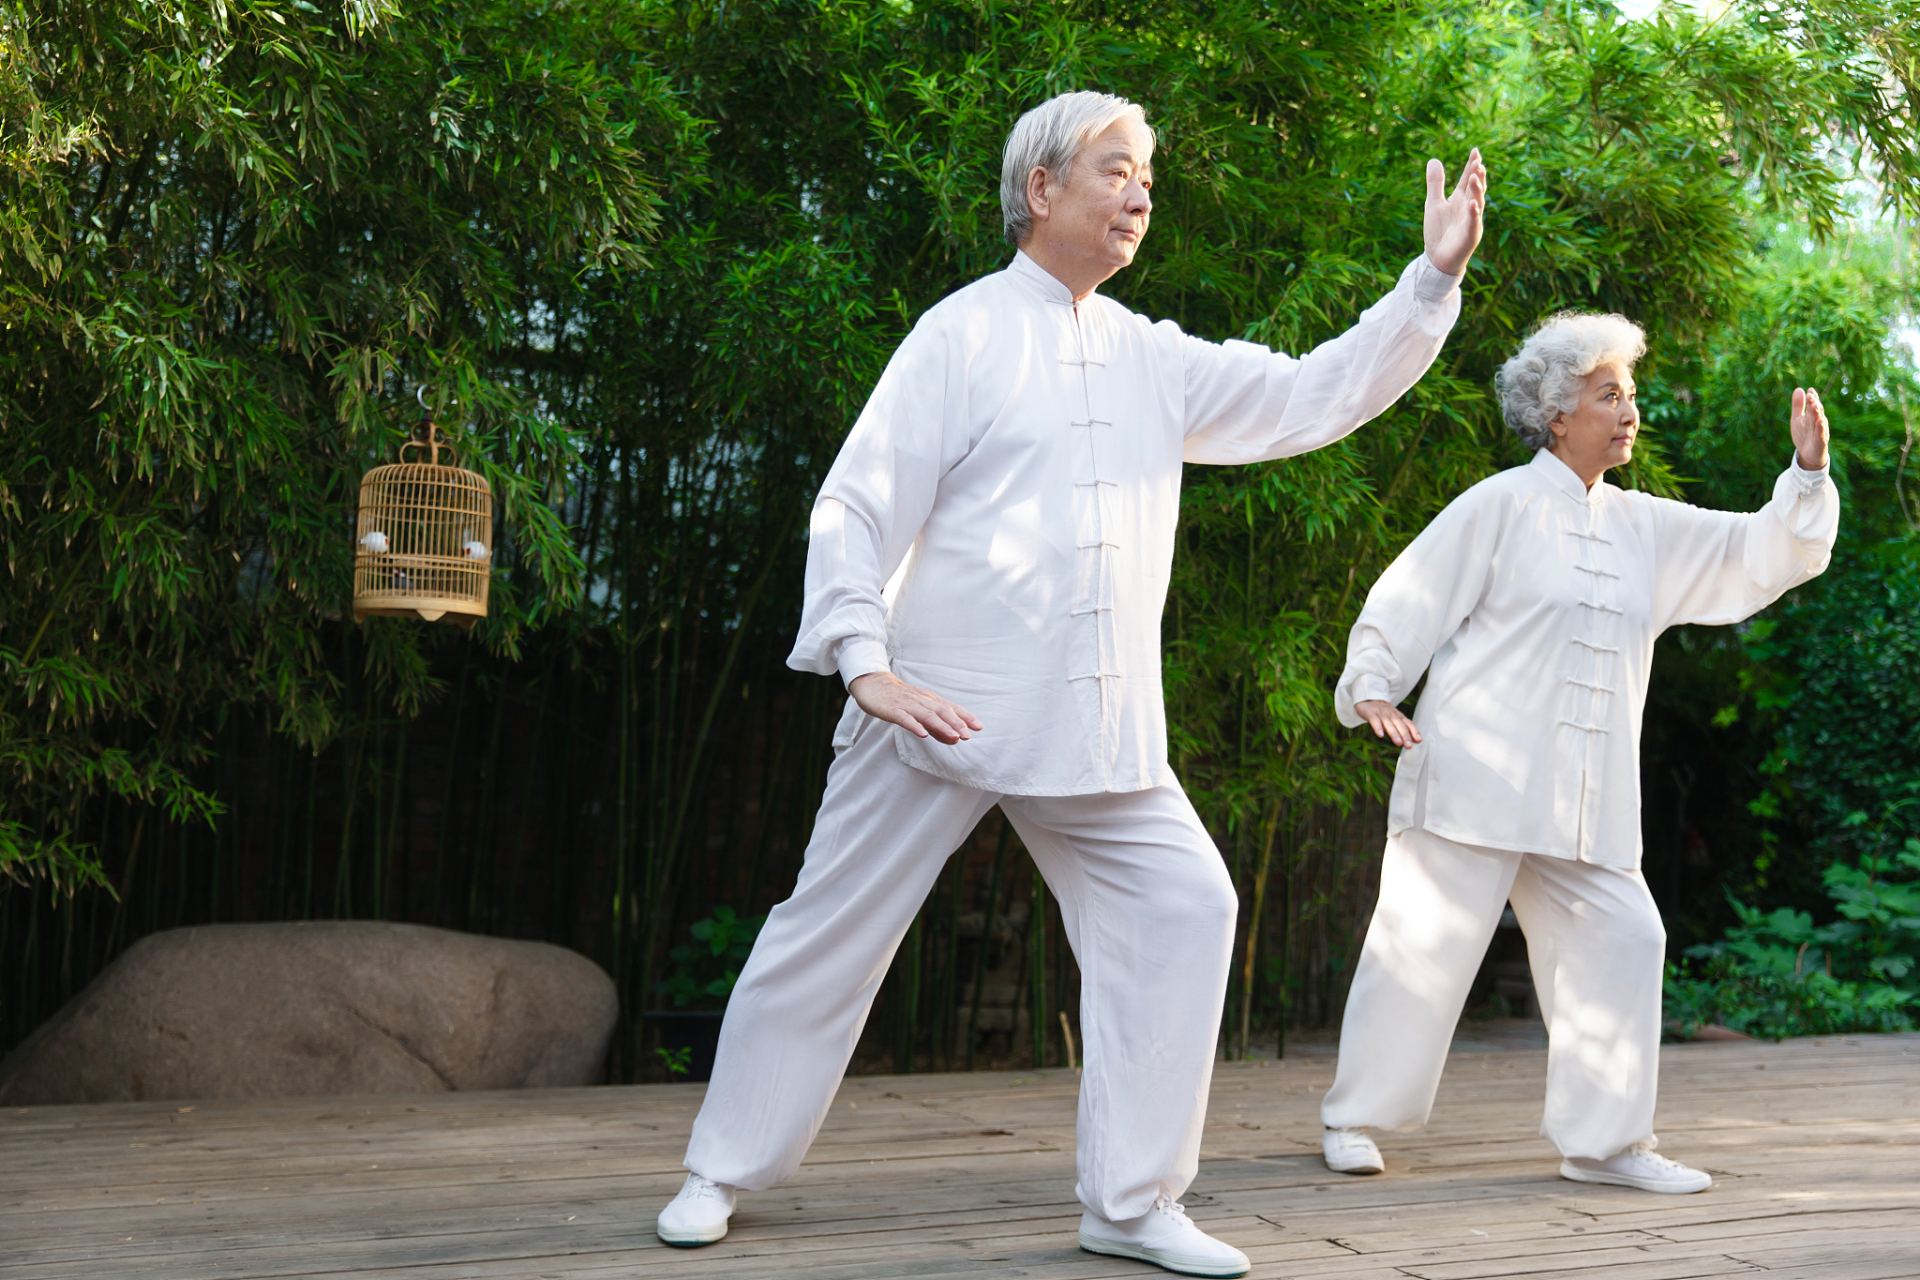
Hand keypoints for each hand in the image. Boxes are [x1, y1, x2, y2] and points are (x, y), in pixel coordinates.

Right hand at [849, 671, 983, 744]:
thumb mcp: (920, 711)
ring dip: (942, 726)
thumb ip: (937, 727)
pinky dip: (915, 726)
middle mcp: (922, 701)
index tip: (979, 726)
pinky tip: (923, 734)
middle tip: (969, 735)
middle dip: (957, 723)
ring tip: (954, 736)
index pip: (951, 708)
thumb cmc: (899, 699)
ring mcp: (908, 705)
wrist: (873, 683)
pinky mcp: (893, 710)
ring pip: (927, 715)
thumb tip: (955, 739)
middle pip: (942, 711)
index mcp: (930, 700)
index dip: (965, 717)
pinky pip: (905, 718)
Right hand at [1354, 699, 1421, 748]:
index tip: (1418, 740)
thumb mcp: (1395, 719)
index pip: (1408, 724)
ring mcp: (1382, 714)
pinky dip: (1378, 728)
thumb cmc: (1384, 713)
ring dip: (1394, 734)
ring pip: (1389, 724)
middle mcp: (1392, 715)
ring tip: (1398, 743)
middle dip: (1405, 735)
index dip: (1414, 731)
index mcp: (1399, 716)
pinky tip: (1380, 735)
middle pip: (1400, 725)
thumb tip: (1416, 740)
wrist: (1369, 699)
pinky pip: (1375, 721)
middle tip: (1409, 746)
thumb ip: (1404, 728)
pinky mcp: (1371, 714)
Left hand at [1423, 148, 1487, 276]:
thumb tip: (1434, 160)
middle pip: (1475, 188)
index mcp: (1460, 199)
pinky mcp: (1470, 235)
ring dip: (1477, 190)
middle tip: (1478, 161)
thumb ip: (1435, 184)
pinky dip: (1473, 213)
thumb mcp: (1433, 203)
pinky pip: (1473, 223)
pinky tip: (1473, 204)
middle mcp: (1468, 207)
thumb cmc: (1438, 231)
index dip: (1472, 165)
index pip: (1468, 179)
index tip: (1475, 151)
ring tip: (1475, 176)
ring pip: (1477, 202)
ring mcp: (1471, 221)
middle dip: (1477, 175)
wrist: (1437, 258)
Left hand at [1791, 386, 1829, 470]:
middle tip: (1810, 395)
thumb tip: (1799, 389)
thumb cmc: (1804, 435)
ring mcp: (1820, 432)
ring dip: (1817, 413)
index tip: (1810, 390)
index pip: (1813, 405)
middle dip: (1814, 403)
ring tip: (1814, 405)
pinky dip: (1820, 428)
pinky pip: (1821, 434)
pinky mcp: (1820, 442)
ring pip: (1819, 421)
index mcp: (1813, 416)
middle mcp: (1818, 422)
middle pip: (1816, 411)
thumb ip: (1798, 406)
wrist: (1808, 455)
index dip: (1812, 398)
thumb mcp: (1797, 419)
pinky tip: (1820, 421)